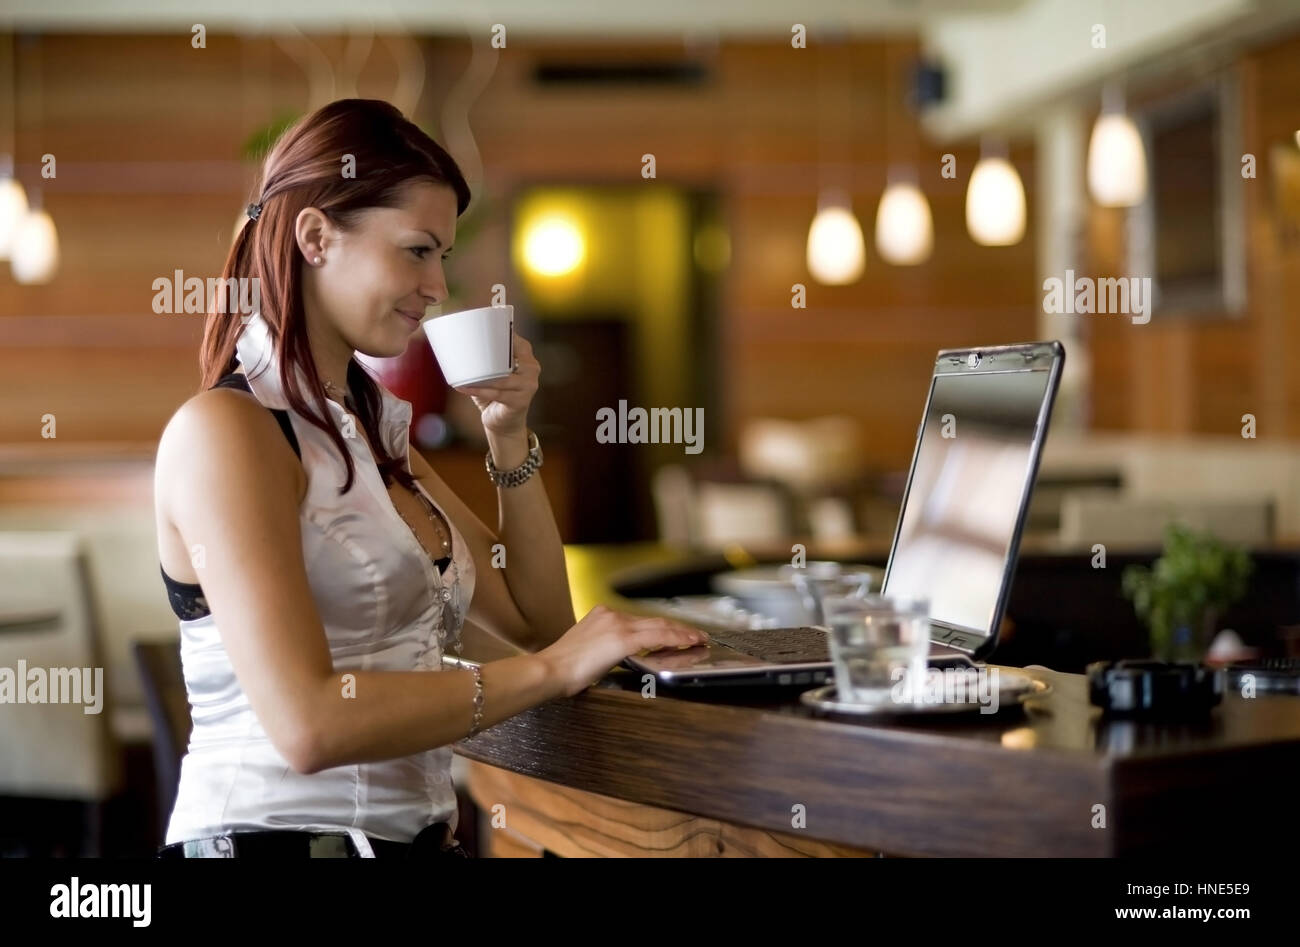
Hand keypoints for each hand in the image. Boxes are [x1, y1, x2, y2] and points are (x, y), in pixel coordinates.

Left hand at [453, 332, 538, 435]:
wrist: (504, 423)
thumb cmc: (496, 393)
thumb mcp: (494, 371)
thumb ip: (487, 356)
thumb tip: (459, 339)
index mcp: (525, 354)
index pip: (512, 337)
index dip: (498, 329)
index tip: (478, 320)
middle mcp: (531, 367)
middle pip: (508, 355)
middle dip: (489, 353)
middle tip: (467, 347)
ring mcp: (529, 385)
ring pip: (502, 377)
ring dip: (480, 375)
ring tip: (462, 372)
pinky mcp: (521, 401)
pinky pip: (497, 393)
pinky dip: (478, 390)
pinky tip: (463, 387)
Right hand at [537, 605, 709, 697]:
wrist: (550, 670)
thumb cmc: (562, 668)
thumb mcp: (586, 650)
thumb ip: (605, 647)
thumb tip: (616, 656)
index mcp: (601, 615)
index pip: (640, 620)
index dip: (661, 626)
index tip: (674, 632)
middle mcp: (611, 615)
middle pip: (653, 620)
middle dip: (677, 628)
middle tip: (695, 634)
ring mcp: (617, 625)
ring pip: (659, 626)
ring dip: (681, 633)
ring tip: (697, 639)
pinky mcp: (622, 639)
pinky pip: (658, 637)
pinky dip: (676, 639)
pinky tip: (688, 643)